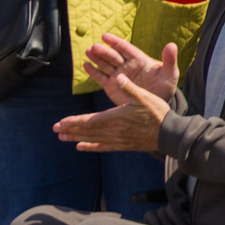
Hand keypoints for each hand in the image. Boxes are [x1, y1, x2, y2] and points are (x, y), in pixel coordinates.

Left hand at [55, 57, 174, 151]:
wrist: (169, 133)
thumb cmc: (157, 112)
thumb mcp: (144, 96)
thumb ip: (129, 87)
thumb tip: (116, 77)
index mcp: (116, 117)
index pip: (89, 120)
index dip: (74, 122)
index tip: (60, 122)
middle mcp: (113, 130)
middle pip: (87, 131)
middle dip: (70, 130)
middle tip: (55, 130)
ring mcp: (118, 139)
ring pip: (93, 139)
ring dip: (76, 138)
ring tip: (63, 137)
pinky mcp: (123, 145)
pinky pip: (103, 147)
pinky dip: (91, 147)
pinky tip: (81, 147)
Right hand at [80, 35, 179, 105]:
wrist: (157, 104)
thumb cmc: (164, 87)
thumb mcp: (169, 74)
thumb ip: (169, 60)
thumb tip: (172, 45)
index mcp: (139, 60)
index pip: (126, 48)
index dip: (115, 42)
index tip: (105, 36)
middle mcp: (127, 65)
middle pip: (113, 56)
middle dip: (104, 51)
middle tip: (94, 47)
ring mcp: (118, 75)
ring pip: (105, 65)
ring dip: (96, 58)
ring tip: (88, 52)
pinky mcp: (112, 86)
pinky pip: (101, 77)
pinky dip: (93, 72)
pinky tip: (85, 65)